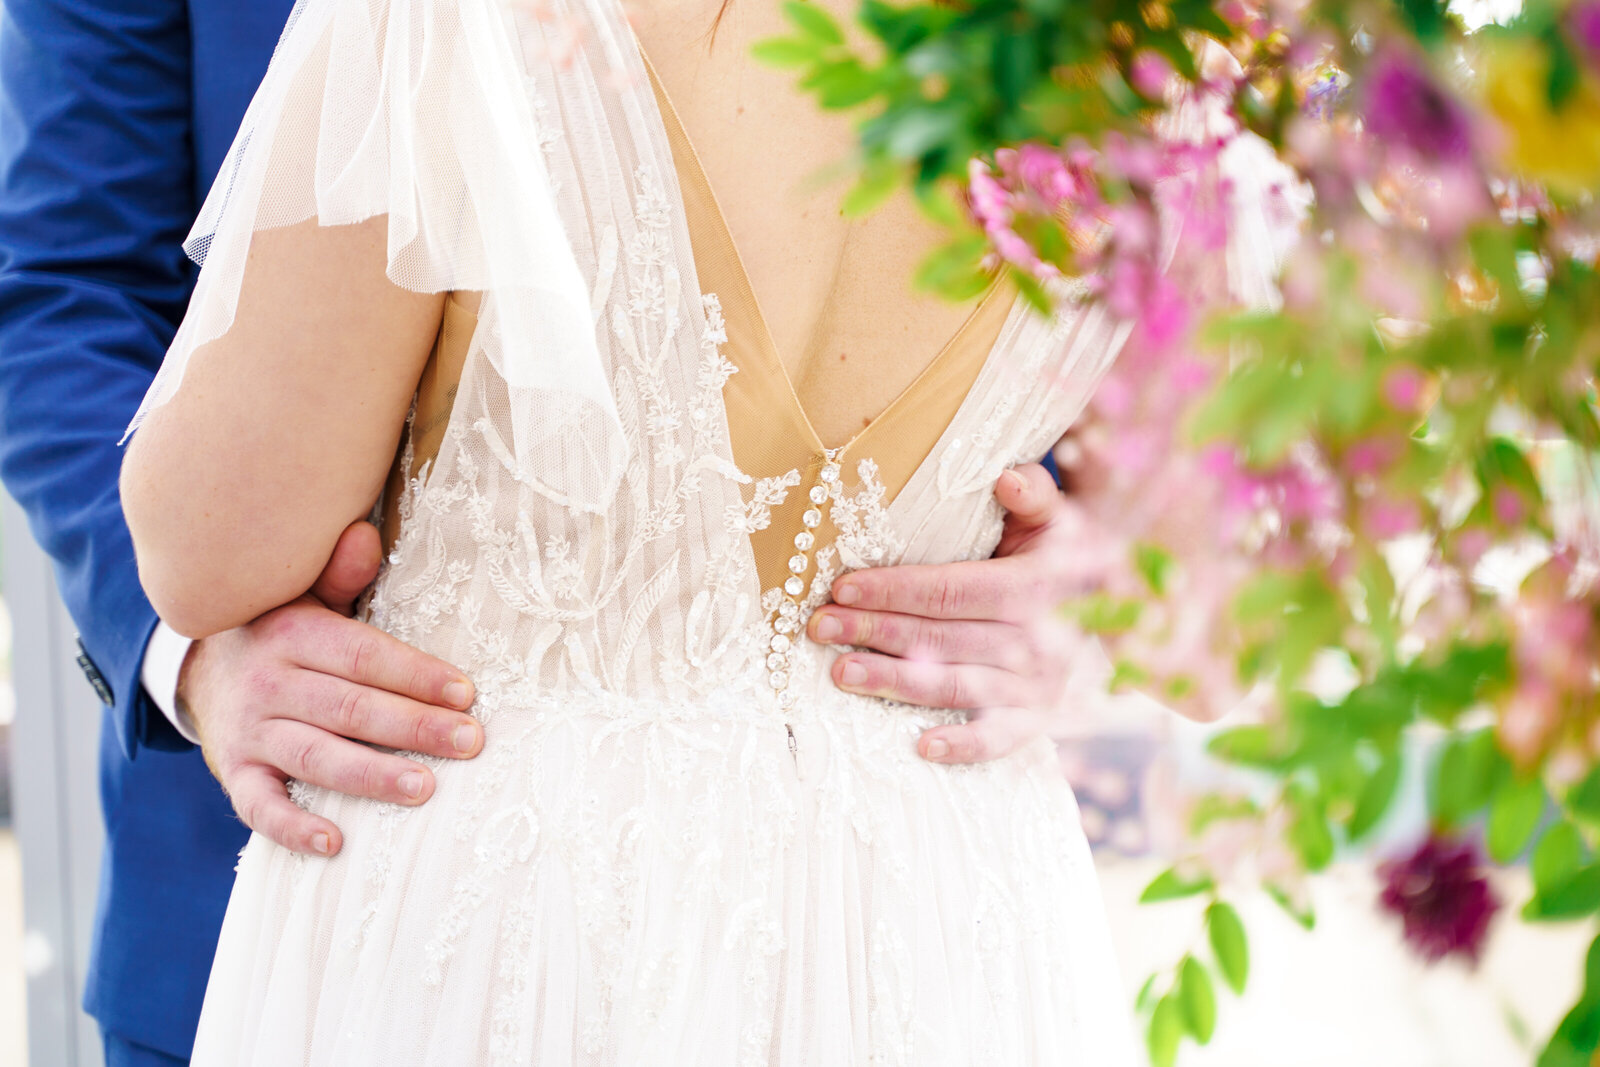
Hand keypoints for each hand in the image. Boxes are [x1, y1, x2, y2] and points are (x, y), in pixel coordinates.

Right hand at [178, 521, 479, 856]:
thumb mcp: (302, 594)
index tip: (466, 692)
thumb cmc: (281, 631)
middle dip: (412, 726)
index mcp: (292, 633)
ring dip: (370, 776)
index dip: (415, 674)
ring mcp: (248, 731)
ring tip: (424, 789)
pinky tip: (336, 843)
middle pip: (348, 707)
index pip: (362, 656)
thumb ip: (337, 576)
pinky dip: (294, 827)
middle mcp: (268, 682)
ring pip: (314, 755)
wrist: (197, 667)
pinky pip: (260, 806)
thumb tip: (364, 533)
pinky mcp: (234, 773)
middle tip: (469, 742)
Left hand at [807, 464, 1094, 764]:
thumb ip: (1031, 493)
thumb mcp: (1053, 515)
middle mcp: (1037, 640)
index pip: (951, 590)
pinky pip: (998, 738)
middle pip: (941, 638)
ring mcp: (1037, 685)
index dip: (895, 590)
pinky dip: (963, 745)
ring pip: (955, 685)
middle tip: (821, 627)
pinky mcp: (1036, 718)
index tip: (844, 587)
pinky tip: (920, 747)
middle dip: (875, 632)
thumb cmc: (1059, 552)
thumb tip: (1006, 479)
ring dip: (895, 683)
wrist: (1110, 605)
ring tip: (841, 673)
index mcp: (1036, 586)